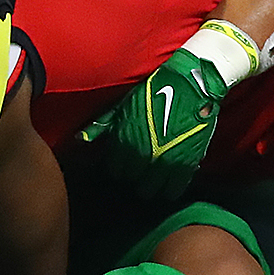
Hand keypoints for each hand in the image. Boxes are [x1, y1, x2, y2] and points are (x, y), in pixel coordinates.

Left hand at [88, 24, 251, 199]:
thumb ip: (102, 125)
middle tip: (140, 173)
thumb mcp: (124, 104)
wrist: (192, 83)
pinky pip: (175, 188)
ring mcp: (165, 160)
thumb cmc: (156, 90)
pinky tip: (168, 187)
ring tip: (153, 181)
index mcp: (124, 139)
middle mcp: (142, 154)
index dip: (119, 169)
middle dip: (135, 179)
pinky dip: (170, 190)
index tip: (124, 166)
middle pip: (132, 182)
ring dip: (151, 187)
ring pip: (152, 189)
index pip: (115, 170)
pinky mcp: (186, 163)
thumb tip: (81, 139)